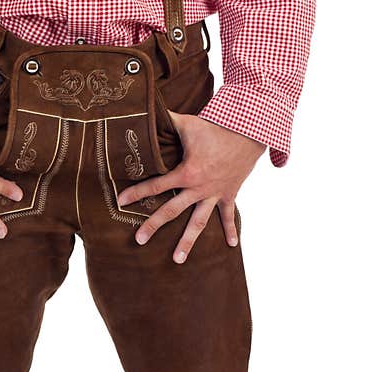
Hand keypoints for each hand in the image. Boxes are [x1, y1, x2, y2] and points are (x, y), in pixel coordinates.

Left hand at [116, 111, 264, 263]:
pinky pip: (229, 215)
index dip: (137, 192)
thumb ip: (165, 122)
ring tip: (178, 260)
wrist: (250, 131)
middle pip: (171, 211)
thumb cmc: (216, 126)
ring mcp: (215, 194)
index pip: (156, 185)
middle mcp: (199, 188)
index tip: (120, 201)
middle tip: (138, 240)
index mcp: (186, 172)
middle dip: (154, 225)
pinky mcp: (229, 193)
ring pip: (198, 222)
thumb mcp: (187, 124)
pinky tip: (231, 246)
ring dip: (188, 241)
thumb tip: (145, 112)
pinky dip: (231, 229)